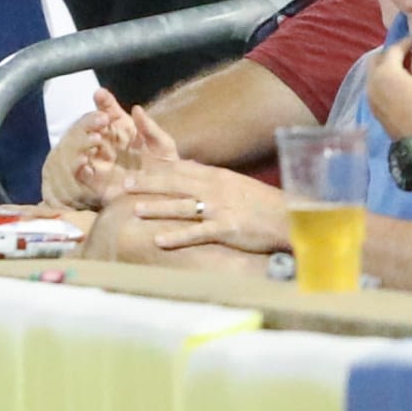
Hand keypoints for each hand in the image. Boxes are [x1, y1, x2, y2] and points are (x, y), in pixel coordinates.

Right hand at [42, 86, 170, 210]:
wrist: (167, 200)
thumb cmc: (166, 168)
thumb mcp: (163, 146)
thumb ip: (151, 128)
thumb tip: (137, 109)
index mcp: (122, 128)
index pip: (107, 109)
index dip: (102, 100)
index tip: (100, 94)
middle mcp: (107, 142)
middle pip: (88, 124)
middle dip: (90, 119)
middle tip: (102, 120)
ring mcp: (99, 160)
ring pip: (79, 145)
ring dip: (82, 140)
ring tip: (95, 139)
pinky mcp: (96, 181)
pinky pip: (79, 173)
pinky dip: (78, 166)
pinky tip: (85, 163)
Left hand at [115, 157, 288, 254]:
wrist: (288, 216)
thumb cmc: (261, 203)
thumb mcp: (234, 184)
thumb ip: (211, 181)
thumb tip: (191, 176)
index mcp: (215, 176)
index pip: (178, 170)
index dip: (154, 171)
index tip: (134, 171)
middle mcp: (213, 188)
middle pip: (173, 183)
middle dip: (146, 184)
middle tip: (123, 185)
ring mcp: (219, 208)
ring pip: (180, 206)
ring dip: (155, 207)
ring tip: (133, 209)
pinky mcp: (227, 228)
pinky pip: (197, 233)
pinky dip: (176, 236)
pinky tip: (159, 240)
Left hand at [365, 37, 411, 140]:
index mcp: (385, 70)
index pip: (393, 49)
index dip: (406, 42)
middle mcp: (372, 79)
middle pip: (378, 58)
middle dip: (392, 53)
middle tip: (409, 55)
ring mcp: (370, 94)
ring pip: (374, 72)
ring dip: (386, 67)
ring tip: (405, 70)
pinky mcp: (372, 106)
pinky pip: (375, 85)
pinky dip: (383, 80)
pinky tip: (398, 85)